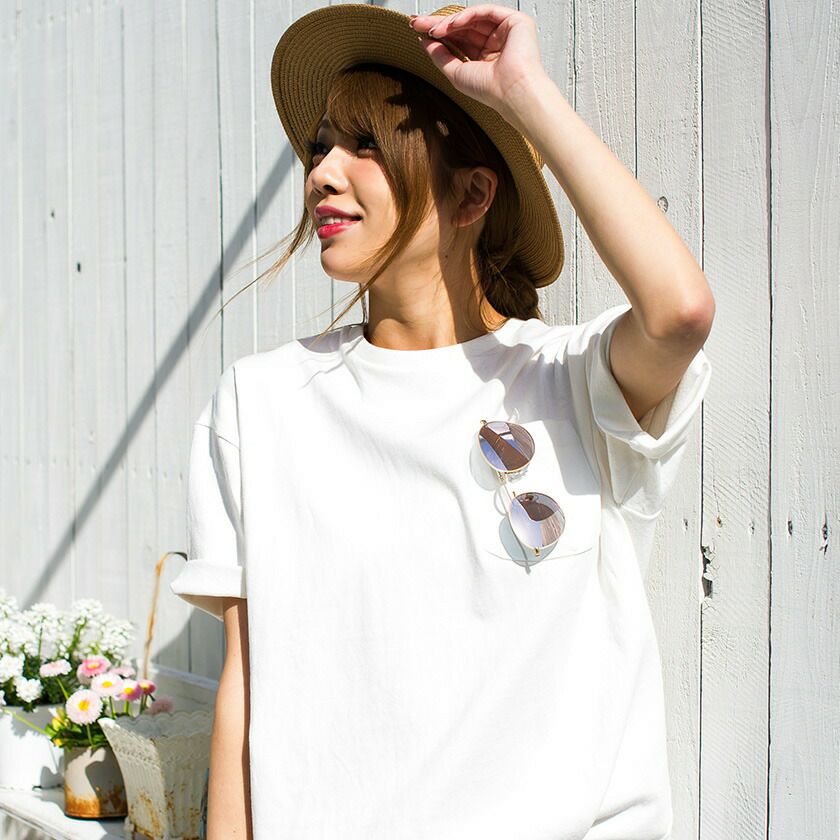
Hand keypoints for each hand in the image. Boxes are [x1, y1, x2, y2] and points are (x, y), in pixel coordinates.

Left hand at [409, 4, 547, 118]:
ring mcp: (505, 31)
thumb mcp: (456, 73)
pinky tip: (451, 24)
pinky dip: (467, 15)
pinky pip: (486, 11)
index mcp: (485, 57)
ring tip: (433, 29)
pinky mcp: (515, 22)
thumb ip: (440, 56)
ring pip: (472, 18)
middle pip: (463, 27)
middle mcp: (495, 43)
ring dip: (450, 22)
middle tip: (418, 24)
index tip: (418, 32)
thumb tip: (424, 42)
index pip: (459, 40)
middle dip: (439, 24)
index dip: (439, 34)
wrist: (511, 92)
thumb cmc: (489, 89)